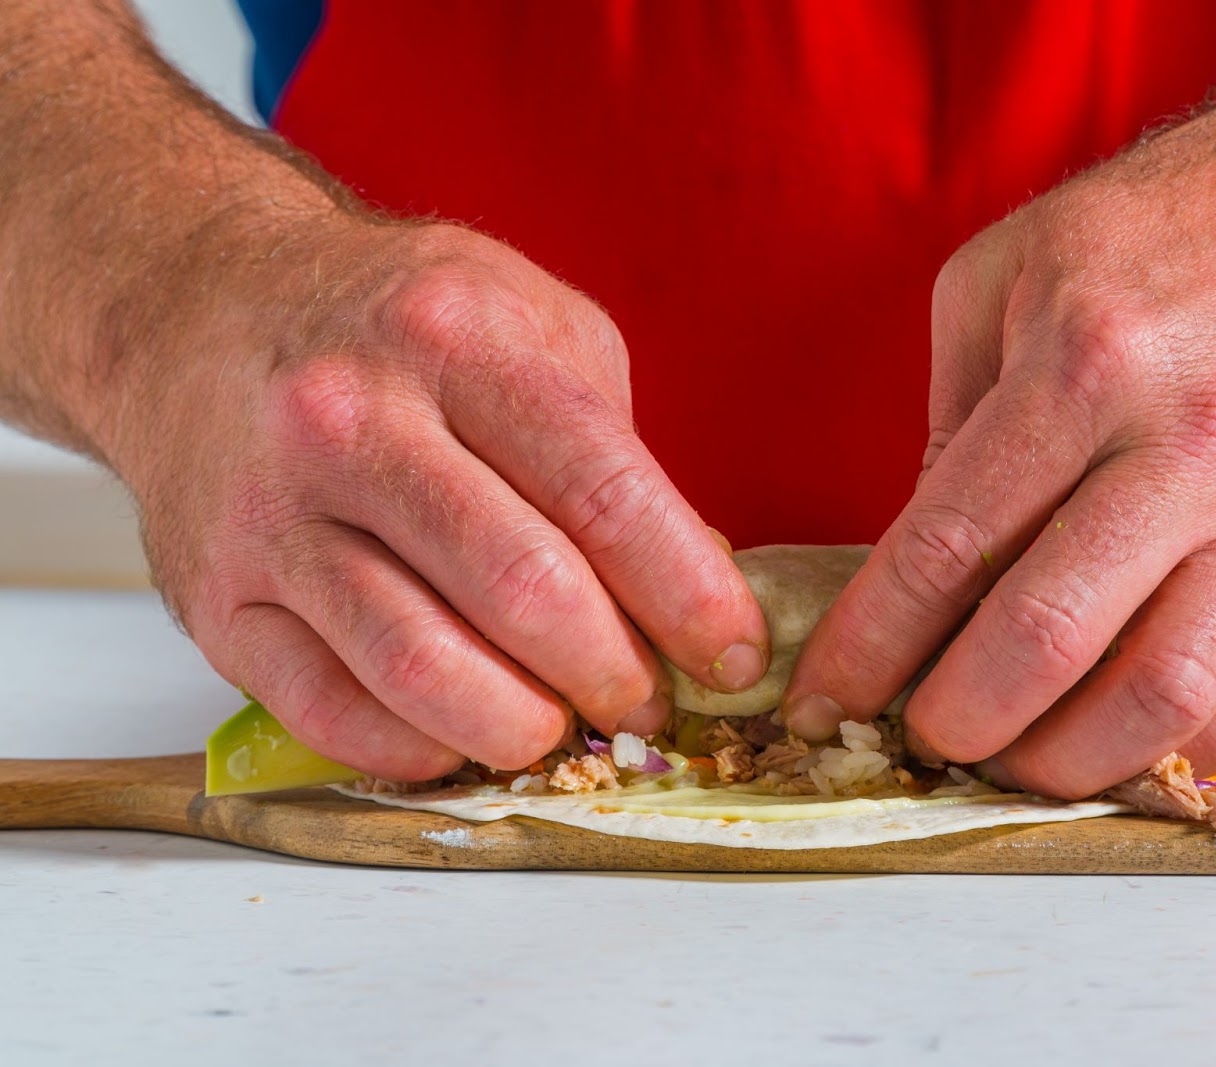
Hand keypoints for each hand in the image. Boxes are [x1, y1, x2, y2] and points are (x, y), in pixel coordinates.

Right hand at [118, 221, 768, 778]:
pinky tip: (464, 732)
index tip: (733, 654)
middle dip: (616, 674)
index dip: (689, 596)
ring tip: (562, 723)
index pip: (604, 493)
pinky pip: (330, 710)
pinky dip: (420, 746)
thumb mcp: (530, 325)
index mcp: (458, 342)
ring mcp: (274, 513)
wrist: (200, 305)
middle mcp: (354, 420)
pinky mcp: (216, 595)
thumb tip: (688, 589)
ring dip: (525, 726)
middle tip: (649, 700)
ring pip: (423, 666)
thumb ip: (611, 448)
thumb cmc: (397, 325)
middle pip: (525, 591)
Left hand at [784, 94, 1215, 795]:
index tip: (825, 700)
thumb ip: (951, 417)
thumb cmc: (1169, 227)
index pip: (947, 545)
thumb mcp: (1010, 270)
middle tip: (923, 736)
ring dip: (1068, 761)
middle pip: (1049, 639)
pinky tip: (1130, 745)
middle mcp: (1189, 444)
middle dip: (959, 719)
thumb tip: (923, 565)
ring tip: (1017, 761)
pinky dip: (1189, 746)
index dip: (870, 645)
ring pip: (1165, 692)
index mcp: (1085, 360)